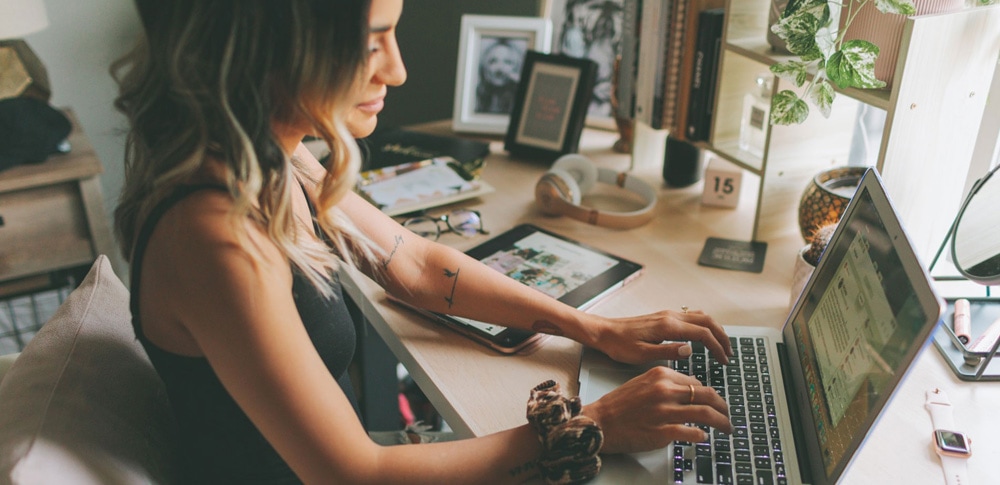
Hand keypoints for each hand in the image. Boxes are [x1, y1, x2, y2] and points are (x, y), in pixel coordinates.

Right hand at [581, 366, 732, 453]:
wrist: (600, 422)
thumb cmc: (620, 404)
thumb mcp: (644, 382)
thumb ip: (667, 383)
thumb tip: (692, 388)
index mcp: (661, 375)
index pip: (697, 382)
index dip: (710, 394)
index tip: (715, 402)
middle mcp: (665, 391)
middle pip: (708, 395)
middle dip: (723, 407)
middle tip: (728, 414)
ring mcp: (665, 411)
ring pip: (706, 414)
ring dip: (722, 422)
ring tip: (727, 428)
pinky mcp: (663, 431)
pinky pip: (693, 433)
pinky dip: (702, 436)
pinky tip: (703, 437)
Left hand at [589, 309, 732, 364]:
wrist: (604, 332)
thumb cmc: (619, 345)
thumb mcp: (641, 355)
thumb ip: (667, 352)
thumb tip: (690, 350)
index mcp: (668, 326)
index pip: (702, 334)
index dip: (717, 348)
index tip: (724, 361)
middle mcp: (671, 316)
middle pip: (707, 321)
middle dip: (722, 337)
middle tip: (729, 354)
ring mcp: (668, 314)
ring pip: (701, 317)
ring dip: (715, 330)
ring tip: (721, 346)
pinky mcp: (664, 317)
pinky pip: (691, 316)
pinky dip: (704, 325)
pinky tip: (704, 336)